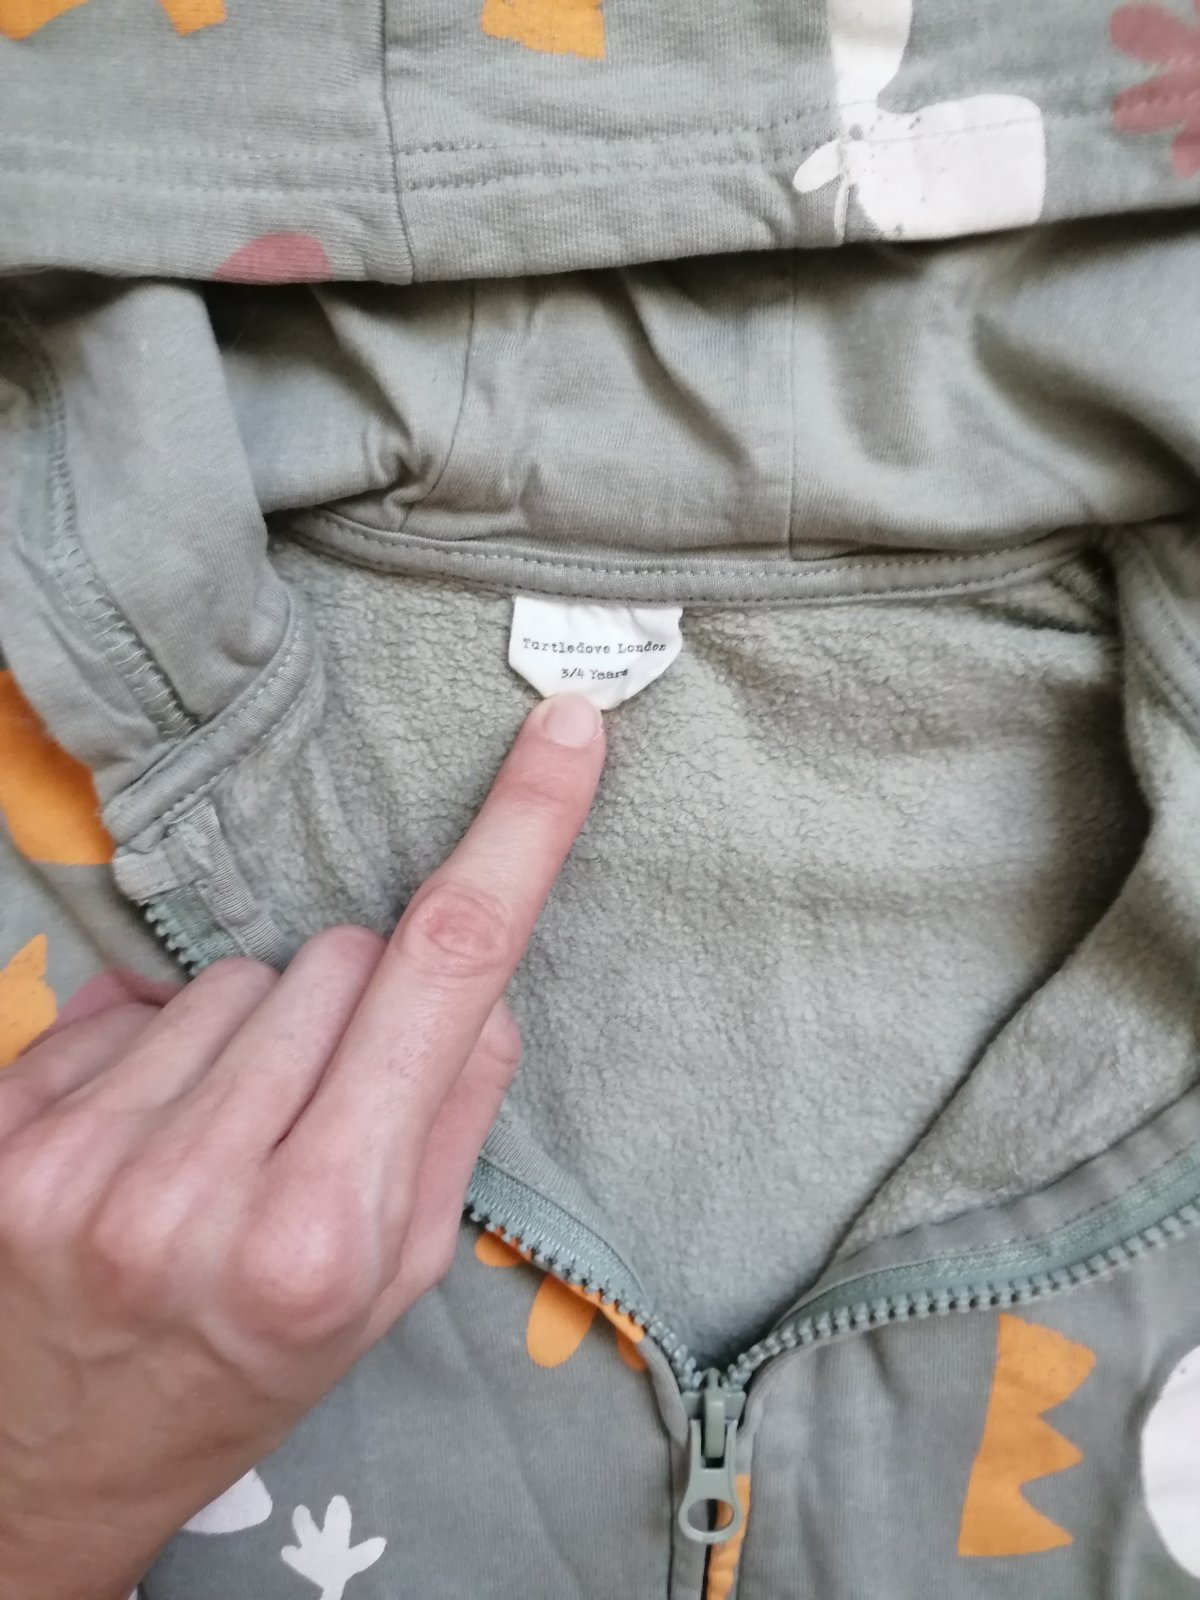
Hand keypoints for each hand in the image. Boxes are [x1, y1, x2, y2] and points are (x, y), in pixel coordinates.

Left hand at [0, 695, 604, 1599]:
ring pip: (237, 976)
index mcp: (326, 1231)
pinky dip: (160, 1047)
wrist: (56, 1461)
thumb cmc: (254, 1366)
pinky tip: (148, 1131)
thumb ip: (452, 1124)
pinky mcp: (13, 1127)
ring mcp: (87, 1154)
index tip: (564, 731)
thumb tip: (478, 991)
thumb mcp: (393, 1284)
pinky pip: (131, 999)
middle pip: (337, 958)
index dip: (516, 840)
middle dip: (357, 1006)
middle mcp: (200, 1186)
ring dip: (256, 1030)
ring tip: (226, 1131)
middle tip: (325, 1106)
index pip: (443, 977)